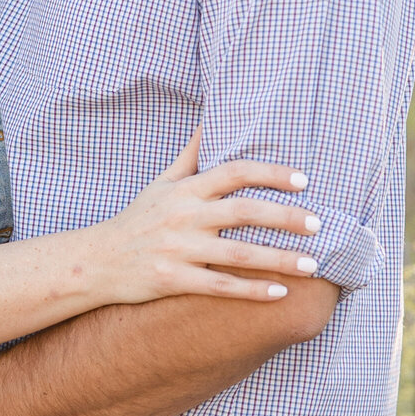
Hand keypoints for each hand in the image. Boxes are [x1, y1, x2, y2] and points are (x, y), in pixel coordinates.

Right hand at [88, 134, 319, 304]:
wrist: (96, 261)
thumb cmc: (137, 220)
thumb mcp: (161, 183)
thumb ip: (191, 155)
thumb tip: (212, 121)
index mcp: (186, 190)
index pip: (234, 172)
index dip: (271, 174)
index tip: (304, 181)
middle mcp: (184, 216)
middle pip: (243, 211)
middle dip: (285, 217)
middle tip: (319, 223)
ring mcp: (178, 249)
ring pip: (237, 253)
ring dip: (278, 259)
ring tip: (313, 264)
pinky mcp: (172, 280)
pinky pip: (220, 286)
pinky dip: (251, 291)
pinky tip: (280, 294)